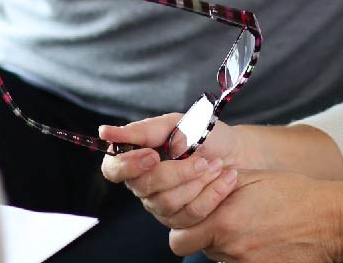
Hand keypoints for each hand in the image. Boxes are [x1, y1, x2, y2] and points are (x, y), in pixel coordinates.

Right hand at [97, 114, 244, 228]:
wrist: (238, 152)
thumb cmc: (205, 135)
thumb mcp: (176, 123)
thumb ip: (142, 130)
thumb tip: (105, 132)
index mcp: (136, 157)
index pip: (112, 169)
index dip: (128, 166)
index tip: (152, 155)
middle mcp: (143, 183)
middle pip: (143, 187)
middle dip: (175, 173)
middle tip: (199, 159)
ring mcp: (160, 204)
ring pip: (166, 202)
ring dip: (196, 181)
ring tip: (214, 165)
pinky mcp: (181, 219)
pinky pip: (189, 214)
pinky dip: (211, 193)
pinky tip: (223, 178)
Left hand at [167, 169, 342, 262]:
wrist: (328, 219)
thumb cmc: (292, 193)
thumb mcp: (250, 179)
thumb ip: (216, 186)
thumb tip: (195, 188)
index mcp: (224, 221)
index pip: (179, 239)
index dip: (184, 228)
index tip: (197, 217)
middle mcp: (231, 248)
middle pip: (198, 250)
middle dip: (203, 236)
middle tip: (221, 223)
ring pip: (219, 258)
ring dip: (225, 244)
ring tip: (249, 227)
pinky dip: (245, 256)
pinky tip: (261, 241)